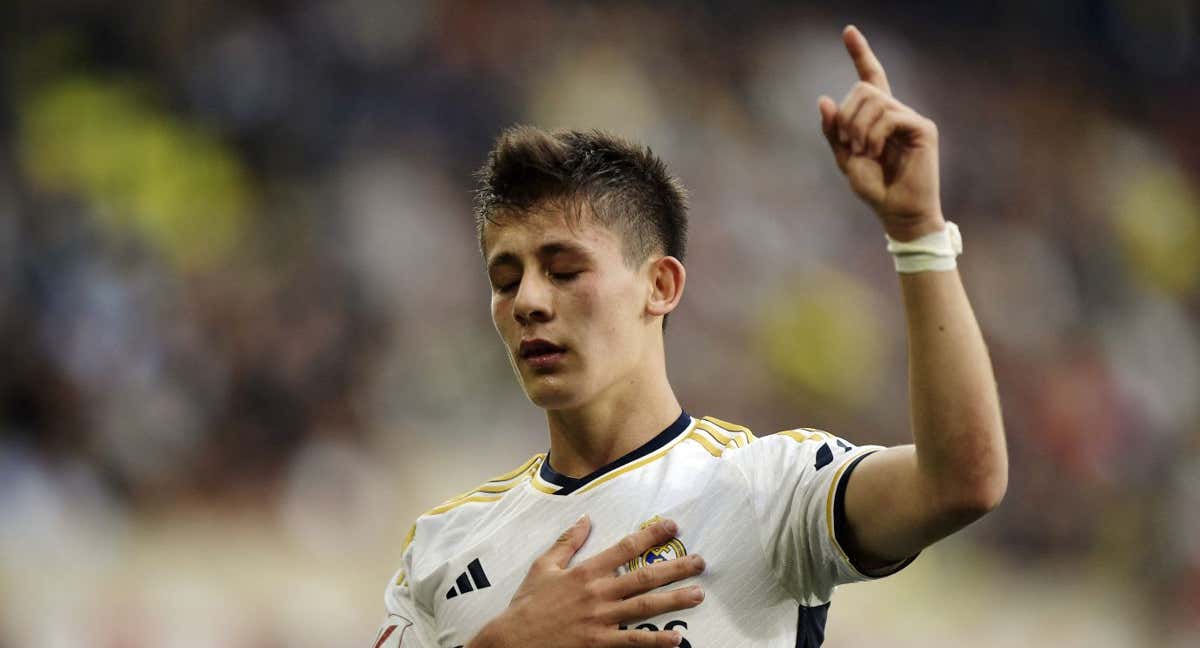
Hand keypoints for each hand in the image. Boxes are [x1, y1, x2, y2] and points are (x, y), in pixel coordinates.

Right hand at [468, 516, 704, 647]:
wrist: (512, 641)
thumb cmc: (527, 605)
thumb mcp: (543, 567)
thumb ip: (567, 543)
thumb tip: (585, 519)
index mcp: (586, 571)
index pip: (625, 547)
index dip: (651, 535)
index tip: (673, 526)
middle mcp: (598, 592)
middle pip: (644, 576)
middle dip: (675, 568)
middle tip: (700, 562)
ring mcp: (601, 620)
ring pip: (645, 607)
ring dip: (674, 600)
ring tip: (698, 595)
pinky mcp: (599, 644)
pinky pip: (633, 643)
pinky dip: (655, 642)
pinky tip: (676, 640)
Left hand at [818, 25, 943, 240]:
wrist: (897, 213)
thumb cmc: (874, 188)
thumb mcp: (846, 158)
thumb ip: (835, 131)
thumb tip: (824, 99)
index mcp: (877, 117)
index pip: (870, 77)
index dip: (860, 53)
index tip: (848, 30)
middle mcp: (896, 112)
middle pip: (863, 88)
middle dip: (847, 115)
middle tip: (848, 144)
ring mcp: (911, 119)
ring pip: (874, 100)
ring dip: (858, 127)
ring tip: (863, 152)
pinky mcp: (923, 128)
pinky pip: (890, 115)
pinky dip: (874, 134)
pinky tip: (876, 151)